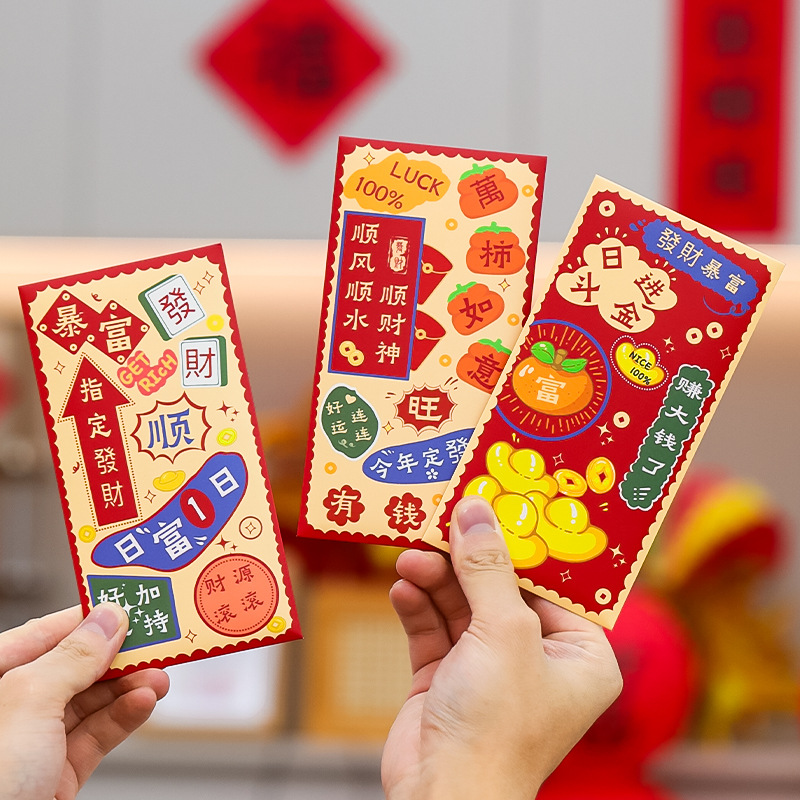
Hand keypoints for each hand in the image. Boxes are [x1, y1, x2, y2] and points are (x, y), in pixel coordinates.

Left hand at [0, 604, 168, 799]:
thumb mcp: (30, 701)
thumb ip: (73, 657)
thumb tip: (108, 619)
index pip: (40, 635)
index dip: (85, 618)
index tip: (126, 605)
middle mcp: (11, 710)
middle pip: (73, 667)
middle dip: (117, 656)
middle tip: (154, 641)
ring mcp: (33, 744)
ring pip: (90, 701)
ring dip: (129, 686)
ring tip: (159, 676)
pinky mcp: (55, 775)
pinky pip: (96, 735)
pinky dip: (125, 717)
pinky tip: (145, 702)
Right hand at [382, 496, 621, 799]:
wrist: (442, 798)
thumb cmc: (497, 723)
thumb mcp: (502, 632)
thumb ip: (487, 567)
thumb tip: (474, 510)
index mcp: (577, 654)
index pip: (552, 581)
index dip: (523, 542)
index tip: (495, 501)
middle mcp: (536, 658)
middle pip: (500, 587)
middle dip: (467, 557)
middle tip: (441, 519)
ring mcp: (488, 668)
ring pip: (461, 604)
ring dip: (435, 578)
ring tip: (410, 556)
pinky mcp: (447, 678)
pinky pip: (434, 629)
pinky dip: (418, 606)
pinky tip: (403, 588)